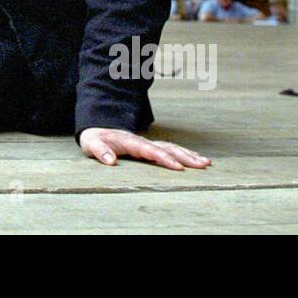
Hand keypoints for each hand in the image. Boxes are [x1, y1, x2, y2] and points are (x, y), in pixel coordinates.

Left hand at [79, 127, 209, 170]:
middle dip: (185, 156)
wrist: (97, 130)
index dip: (164, 158)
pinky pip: (171, 149)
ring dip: (189, 155)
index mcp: (130, 142)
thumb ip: (100, 151)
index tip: (178, 167)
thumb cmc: (94, 140)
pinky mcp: (150, 147)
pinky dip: (184, 153)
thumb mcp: (91, 144)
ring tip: (206, 163)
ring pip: (172, 148)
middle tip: (202, 165)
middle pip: (167, 148)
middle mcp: (143, 141)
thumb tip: (110, 161)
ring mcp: (148, 143)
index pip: (150, 150)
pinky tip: (197, 159)